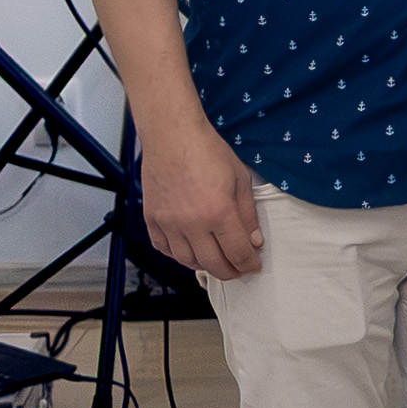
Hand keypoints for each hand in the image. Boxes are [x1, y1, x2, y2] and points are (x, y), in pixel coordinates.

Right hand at [142, 123, 264, 281]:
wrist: (172, 135)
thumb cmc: (206, 151)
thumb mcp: (240, 179)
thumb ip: (248, 214)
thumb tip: (254, 240)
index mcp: (219, 213)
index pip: (238, 253)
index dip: (249, 264)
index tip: (253, 265)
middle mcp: (192, 223)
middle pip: (213, 265)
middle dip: (230, 271)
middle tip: (238, 269)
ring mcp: (169, 223)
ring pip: (187, 261)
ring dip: (205, 265)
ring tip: (215, 259)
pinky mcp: (152, 219)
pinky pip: (164, 249)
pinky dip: (178, 254)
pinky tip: (189, 249)